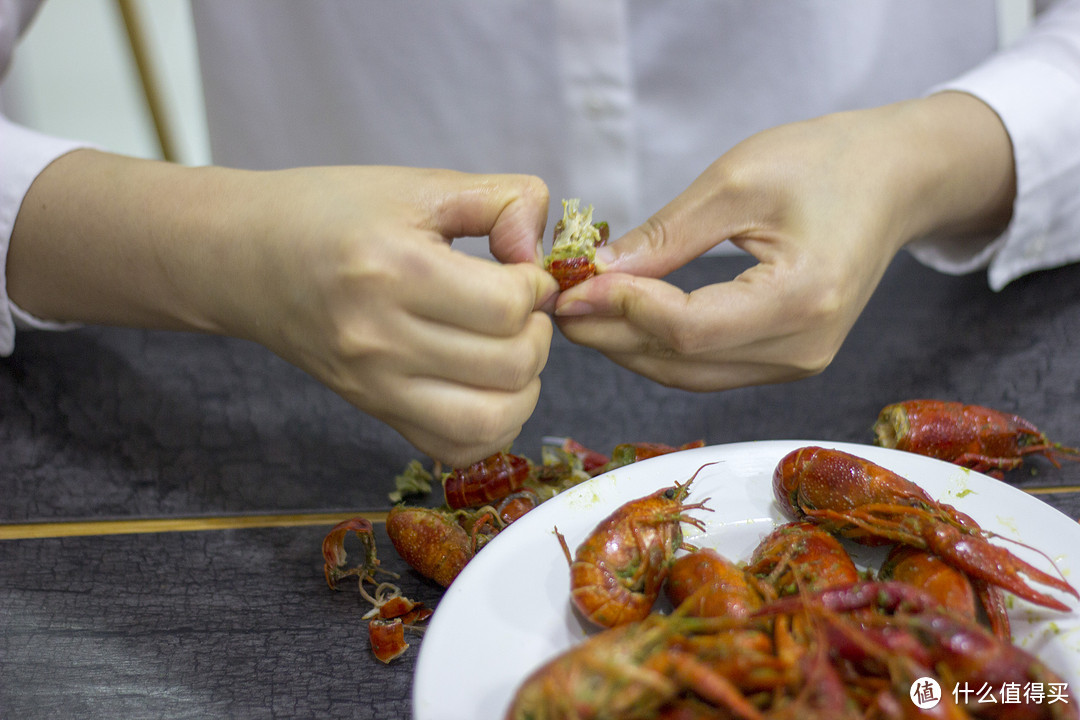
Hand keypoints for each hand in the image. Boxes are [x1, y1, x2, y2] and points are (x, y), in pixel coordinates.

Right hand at [9, 158, 557, 464]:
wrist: (248, 257)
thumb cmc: (331, 213)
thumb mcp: (418, 185)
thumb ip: (502, 200)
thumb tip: (540, 250)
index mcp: (394, 271)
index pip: (506, 306)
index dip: (535, 287)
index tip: (522, 271)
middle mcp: (381, 340)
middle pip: (510, 365)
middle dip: (537, 332)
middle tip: (519, 308)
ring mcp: (376, 386)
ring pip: (493, 421)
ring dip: (524, 385)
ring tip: (509, 349)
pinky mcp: (375, 411)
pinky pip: (456, 449)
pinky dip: (491, 425)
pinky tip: (487, 385)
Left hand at [553, 93, 1014, 390]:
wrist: (896, 181)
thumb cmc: (827, 162)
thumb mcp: (739, 181)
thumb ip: (667, 235)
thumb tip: (598, 273)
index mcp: (802, 299)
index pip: (686, 329)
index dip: (620, 310)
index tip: (572, 283)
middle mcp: (804, 349)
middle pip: (681, 362)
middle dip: (611, 334)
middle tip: (561, 299)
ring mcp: (798, 364)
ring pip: (687, 374)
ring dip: (628, 346)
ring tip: (583, 307)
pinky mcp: (787, 362)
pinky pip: (707, 368)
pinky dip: (660, 347)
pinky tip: (627, 317)